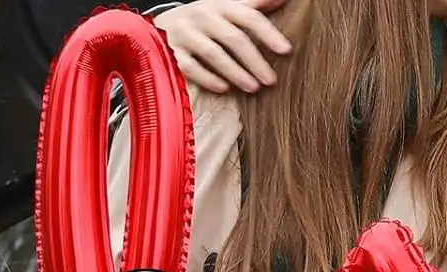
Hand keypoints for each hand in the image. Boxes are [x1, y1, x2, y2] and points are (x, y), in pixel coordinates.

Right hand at [155, 0, 289, 94]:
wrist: (160, 27)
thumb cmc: (202, 20)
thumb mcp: (225, 8)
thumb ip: (252, 5)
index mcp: (220, 5)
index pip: (249, 17)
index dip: (269, 33)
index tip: (285, 51)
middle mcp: (204, 17)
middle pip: (234, 38)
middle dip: (254, 60)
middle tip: (270, 79)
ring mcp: (187, 35)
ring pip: (215, 54)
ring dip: (236, 73)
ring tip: (253, 88)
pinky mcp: (173, 54)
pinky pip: (192, 68)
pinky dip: (208, 78)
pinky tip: (224, 90)